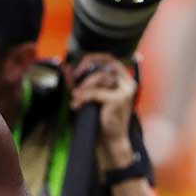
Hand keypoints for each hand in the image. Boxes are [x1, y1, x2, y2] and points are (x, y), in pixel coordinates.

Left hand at [67, 53, 137, 167]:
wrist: (110, 138)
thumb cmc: (101, 117)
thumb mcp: (90, 95)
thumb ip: (80, 81)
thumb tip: (67, 68)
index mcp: (124, 79)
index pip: (110, 59)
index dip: (94, 57)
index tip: (80, 65)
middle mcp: (128, 82)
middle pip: (107, 63)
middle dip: (88, 66)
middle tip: (75, 76)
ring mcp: (125, 90)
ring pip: (100, 76)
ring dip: (84, 86)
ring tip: (75, 97)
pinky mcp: (118, 99)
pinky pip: (95, 92)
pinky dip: (83, 97)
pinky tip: (77, 106)